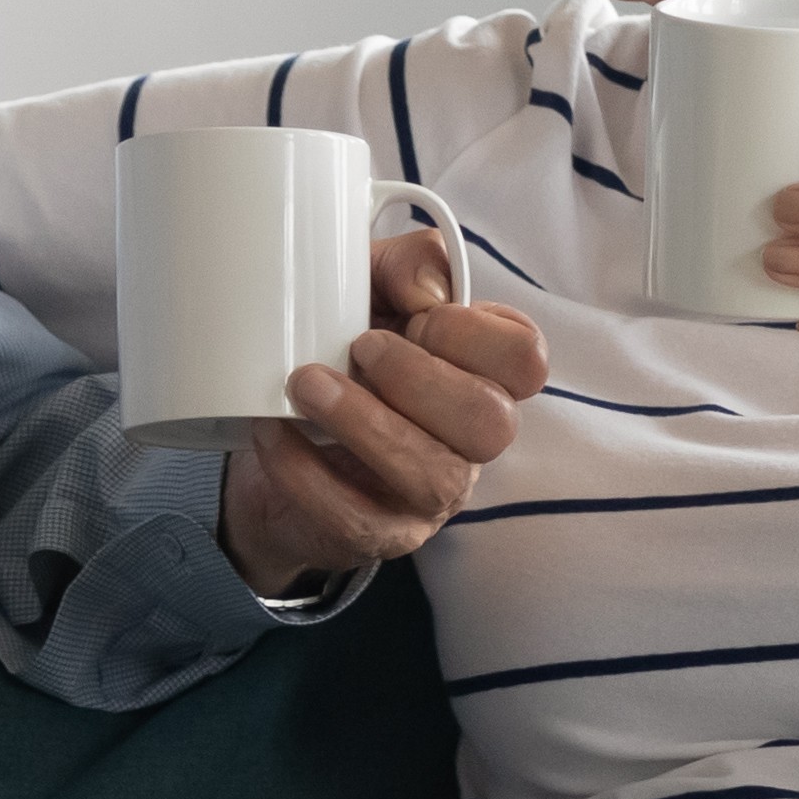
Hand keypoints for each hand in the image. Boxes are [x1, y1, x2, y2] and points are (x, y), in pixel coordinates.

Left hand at [214, 228, 547, 596]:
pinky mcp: (382, 535)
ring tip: (304, 384)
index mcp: (484, 373)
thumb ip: (407, 263)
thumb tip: (426, 290)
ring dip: (360, 422)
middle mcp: (473, 441)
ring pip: (432, 474)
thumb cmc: (340, 351)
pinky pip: (355, 516)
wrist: (272, 436)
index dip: (474, 334)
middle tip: (358, 348)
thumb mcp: (368, 284)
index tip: (416, 315)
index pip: (526, 360)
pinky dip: (304, 468)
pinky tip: (275, 430)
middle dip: (418, 378)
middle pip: (492, 422)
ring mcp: (434, 494)